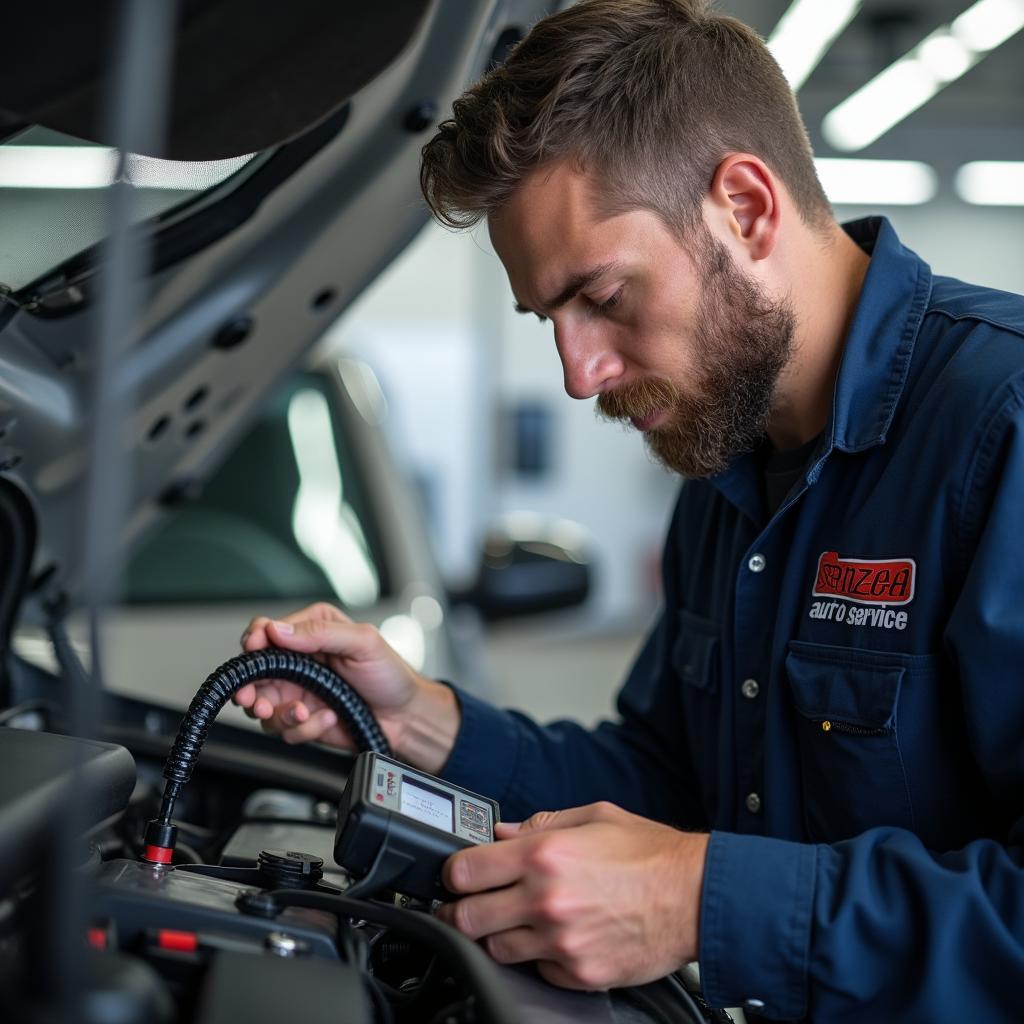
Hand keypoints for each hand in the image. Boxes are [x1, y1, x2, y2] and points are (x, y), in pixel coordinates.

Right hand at [233, 602, 458, 770]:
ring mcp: (297, 691)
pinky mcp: (301, 719)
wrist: (405, 717)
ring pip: (262, 704)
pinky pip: (283, 728)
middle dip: (250, 687)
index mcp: (313, 630)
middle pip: (254, 671)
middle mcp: (300, 660)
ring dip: (279, 713)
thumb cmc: (390, 675)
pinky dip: (303, 728)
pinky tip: (327, 719)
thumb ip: (322, 632)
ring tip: (302, 711)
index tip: (254, 650)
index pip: (268, 630)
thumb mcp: (364, 642)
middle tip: (254, 698)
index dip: (255, 640)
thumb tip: (280, 630)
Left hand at [436, 802, 708, 989]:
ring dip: (497, 935)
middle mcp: (545, 900)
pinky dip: (538, 958)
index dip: (454, 872)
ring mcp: (560, 943)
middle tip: (467, 904)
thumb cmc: (650, 854)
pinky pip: (537, 972)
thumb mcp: (595, 816)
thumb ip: (542, 822)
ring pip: (496, 949)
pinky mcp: (578, 974)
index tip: (457, 874)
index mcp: (544, 855)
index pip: (465, 870)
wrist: (696, 897)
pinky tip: (554, 939)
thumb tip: (504, 832)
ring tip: (514, 920)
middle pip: (467, 917)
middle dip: (459, 910)